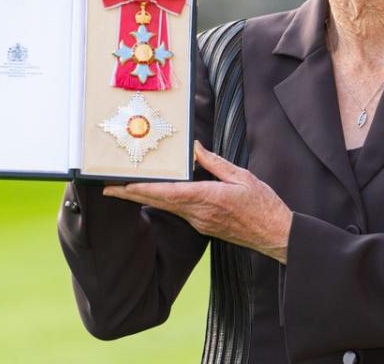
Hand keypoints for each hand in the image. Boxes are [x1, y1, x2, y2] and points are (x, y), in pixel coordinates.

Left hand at [103, 143, 293, 263]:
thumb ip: (215, 163)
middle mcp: (198, 213)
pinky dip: (162, 202)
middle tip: (108, 189)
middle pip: (158, 202)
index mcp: (208, 198)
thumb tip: (195, 149)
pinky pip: (178, 211)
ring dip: (144, 198)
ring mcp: (199, 222)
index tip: (121, 185)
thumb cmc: (263, 204)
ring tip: (124, 189)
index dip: (141, 189)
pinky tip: (155, 195)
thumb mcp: (242, 176)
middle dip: (132, 195)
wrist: (275, 235)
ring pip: (165, 207)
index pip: (167, 193)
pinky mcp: (203, 226)